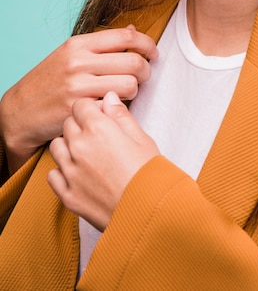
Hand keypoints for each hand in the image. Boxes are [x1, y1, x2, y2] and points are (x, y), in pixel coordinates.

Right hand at [0, 26, 157, 174]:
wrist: (21, 110)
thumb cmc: (49, 81)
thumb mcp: (71, 54)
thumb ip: (103, 43)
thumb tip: (133, 30)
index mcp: (79, 44)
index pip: (126, 37)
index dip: (147, 44)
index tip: (153, 53)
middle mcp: (79, 61)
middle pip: (134, 62)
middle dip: (146, 70)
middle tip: (143, 76)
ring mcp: (79, 85)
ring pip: (130, 85)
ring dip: (134, 90)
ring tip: (125, 91)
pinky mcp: (80, 108)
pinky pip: (115, 105)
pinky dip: (119, 105)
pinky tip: (111, 104)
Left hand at [48, 91, 159, 230]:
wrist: (149, 212)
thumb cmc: (151, 174)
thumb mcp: (142, 138)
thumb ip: (121, 116)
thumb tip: (108, 98)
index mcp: (99, 129)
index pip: (80, 105)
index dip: (91, 108)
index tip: (100, 115)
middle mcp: (79, 147)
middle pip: (67, 123)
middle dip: (80, 125)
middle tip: (98, 135)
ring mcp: (70, 172)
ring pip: (56, 146)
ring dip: (68, 146)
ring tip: (88, 154)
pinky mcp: (67, 194)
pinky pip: (53, 174)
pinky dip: (63, 171)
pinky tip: (80, 174)